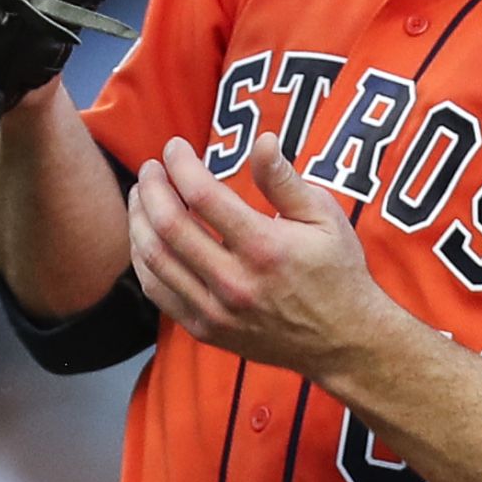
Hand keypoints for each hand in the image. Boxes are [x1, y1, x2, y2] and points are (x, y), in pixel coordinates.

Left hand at [129, 131, 399, 376]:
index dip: (181, 164)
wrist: (343, 341)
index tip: (175, 147)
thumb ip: (284, 179)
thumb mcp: (324, 216)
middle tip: (151, 168)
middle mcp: (235, 282)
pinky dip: (143, 260)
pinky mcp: (206, 330)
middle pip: (169, 226)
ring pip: (155, 260)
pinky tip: (146, 237)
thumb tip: (262, 140)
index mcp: (265, 247)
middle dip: (152, 188)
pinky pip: (158, 292)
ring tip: (141, 196)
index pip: (203, 195)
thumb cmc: (337, 271)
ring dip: (139, 220)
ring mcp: (216, 311)